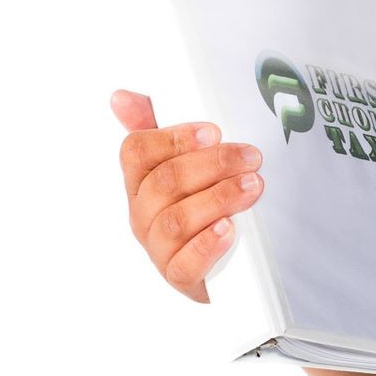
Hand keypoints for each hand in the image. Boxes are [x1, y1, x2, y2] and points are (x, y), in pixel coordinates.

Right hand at [111, 89, 266, 302]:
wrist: (222, 269)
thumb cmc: (199, 208)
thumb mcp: (183, 166)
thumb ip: (158, 130)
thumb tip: (122, 97)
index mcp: (141, 183)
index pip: (136, 152)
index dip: (173, 138)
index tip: (213, 132)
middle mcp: (143, 215)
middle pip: (164, 182)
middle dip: (212, 165)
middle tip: (251, 157)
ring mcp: (159, 249)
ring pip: (176, 220)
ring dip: (219, 198)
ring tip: (254, 186)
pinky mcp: (181, 278)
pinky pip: (185, 265)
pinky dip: (207, 245)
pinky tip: (229, 229)